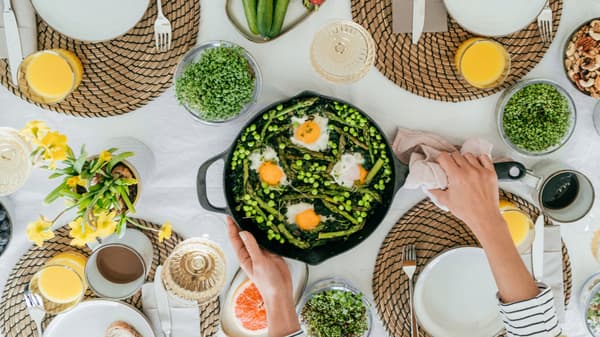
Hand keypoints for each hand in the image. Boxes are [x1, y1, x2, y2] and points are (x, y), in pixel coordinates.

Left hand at [227, 217, 299, 335]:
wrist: (281, 292)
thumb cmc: (267, 282)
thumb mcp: (258, 262)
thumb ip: (252, 246)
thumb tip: (243, 232)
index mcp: (244, 256)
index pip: (235, 239)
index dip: (231, 227)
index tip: (229, 216)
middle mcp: (252, 253)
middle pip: (245, 235)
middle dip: (243, 224)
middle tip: (243, 210)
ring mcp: (262, 252)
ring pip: (257, 236)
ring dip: (256, 227)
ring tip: (256, 214)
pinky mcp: (272, 252)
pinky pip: (269, 240)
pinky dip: (269, 232)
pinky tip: (270, 225)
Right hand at [429, 152, 501, 235]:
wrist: (484, 217)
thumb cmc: (467, 211)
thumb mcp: (446, 201)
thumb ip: (435, 191)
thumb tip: (428, 186)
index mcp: (456, 176)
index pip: (444, 157)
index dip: (440, 159)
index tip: (441, 162)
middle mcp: (469, 171)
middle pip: (456, 154)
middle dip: (451, 159)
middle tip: (451, 166)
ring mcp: (481, 171)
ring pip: (469, 155)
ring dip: (464, 159)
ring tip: (464, 167)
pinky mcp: (490, 173)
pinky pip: (485, 158)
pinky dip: (479, 159)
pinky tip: (476, 165)